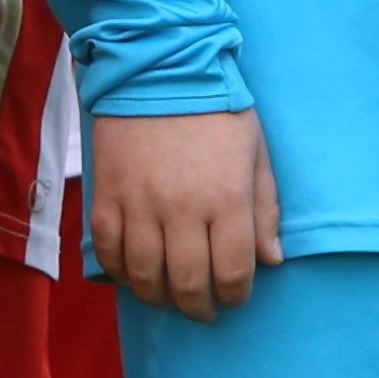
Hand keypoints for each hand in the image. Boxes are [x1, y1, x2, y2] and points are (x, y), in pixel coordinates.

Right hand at [90, 109, 279, 321]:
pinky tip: (135, 274)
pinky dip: (121, 272)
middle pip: (187, 284)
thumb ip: (265, 209)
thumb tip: (271, 260)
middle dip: (199, 307)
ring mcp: (140, 204)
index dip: (235, 295)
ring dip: (159, 297)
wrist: (160, 68)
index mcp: (226, 199)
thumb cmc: (217, 109)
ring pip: (145, 276)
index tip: (234, 295)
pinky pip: (109, 251)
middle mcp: (183, 209)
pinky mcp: (107, 196)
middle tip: (202, 308)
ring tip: (168, 297)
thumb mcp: (256, 153)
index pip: (232, 272)